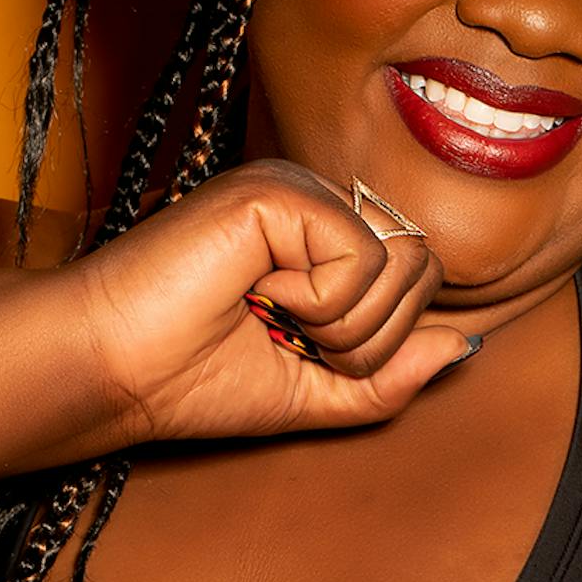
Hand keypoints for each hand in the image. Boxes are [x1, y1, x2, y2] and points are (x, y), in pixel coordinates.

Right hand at [58, 160, 480, 444]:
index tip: (305, 352)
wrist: (118, 373)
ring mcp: (298, 188)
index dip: (383, 341)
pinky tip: (255, 293)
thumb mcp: (322, 393)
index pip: (419, 283)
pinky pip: (360, 259)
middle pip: (425, 271)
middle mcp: (318, 201)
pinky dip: (317, 303)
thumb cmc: (198, 380)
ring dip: (344, 325)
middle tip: (289, 338)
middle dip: (370, 339)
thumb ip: (396, 374)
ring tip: (270, 316)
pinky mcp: (277, 190)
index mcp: (327, 237)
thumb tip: (464, 341)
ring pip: (402, 265)